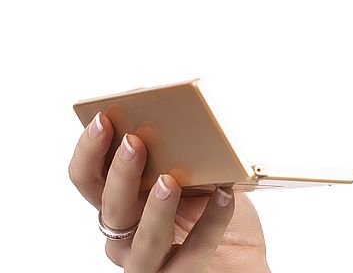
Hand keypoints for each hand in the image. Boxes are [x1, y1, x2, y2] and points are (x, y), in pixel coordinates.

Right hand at [69, 112, 270, 271]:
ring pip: (142, 240)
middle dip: (121, 173)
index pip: (88, 179)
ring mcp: (148, 262)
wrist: (241, 261)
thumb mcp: (196, 177)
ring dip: (156, 208)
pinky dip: (211, 222)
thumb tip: (176, 116)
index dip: (89, 152)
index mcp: (122, 204)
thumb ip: (180, 156)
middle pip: (109, 208)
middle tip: (135, 143)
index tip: (102, 120)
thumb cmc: (213, 214)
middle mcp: (126, 236)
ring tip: (170, 181)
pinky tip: (225, 196)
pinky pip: (191, 254)